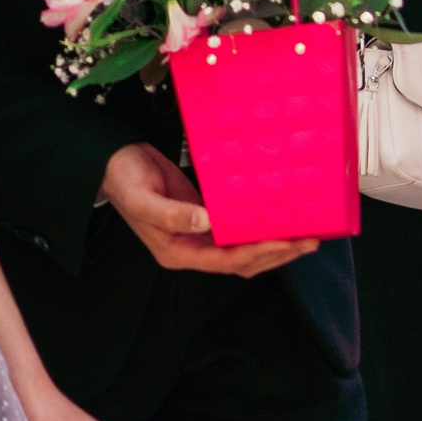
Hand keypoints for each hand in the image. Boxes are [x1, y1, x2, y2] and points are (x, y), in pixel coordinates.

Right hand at [101, 144, 319, 277]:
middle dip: (277, 253)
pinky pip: (236, 227)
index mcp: (176, 251)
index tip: (286, 241)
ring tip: (304, 234)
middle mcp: (191, 248)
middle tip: (309, 240)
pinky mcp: (203, 215)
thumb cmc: (122, 178)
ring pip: (244, 247)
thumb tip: (207, 223)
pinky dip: (258, 224)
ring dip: (273, 244)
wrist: (112, 160)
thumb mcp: (142, 198)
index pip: (227, 261)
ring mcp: (199, 233)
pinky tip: (277, 215)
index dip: (258, 254)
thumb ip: (172, 214)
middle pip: (243, 261)